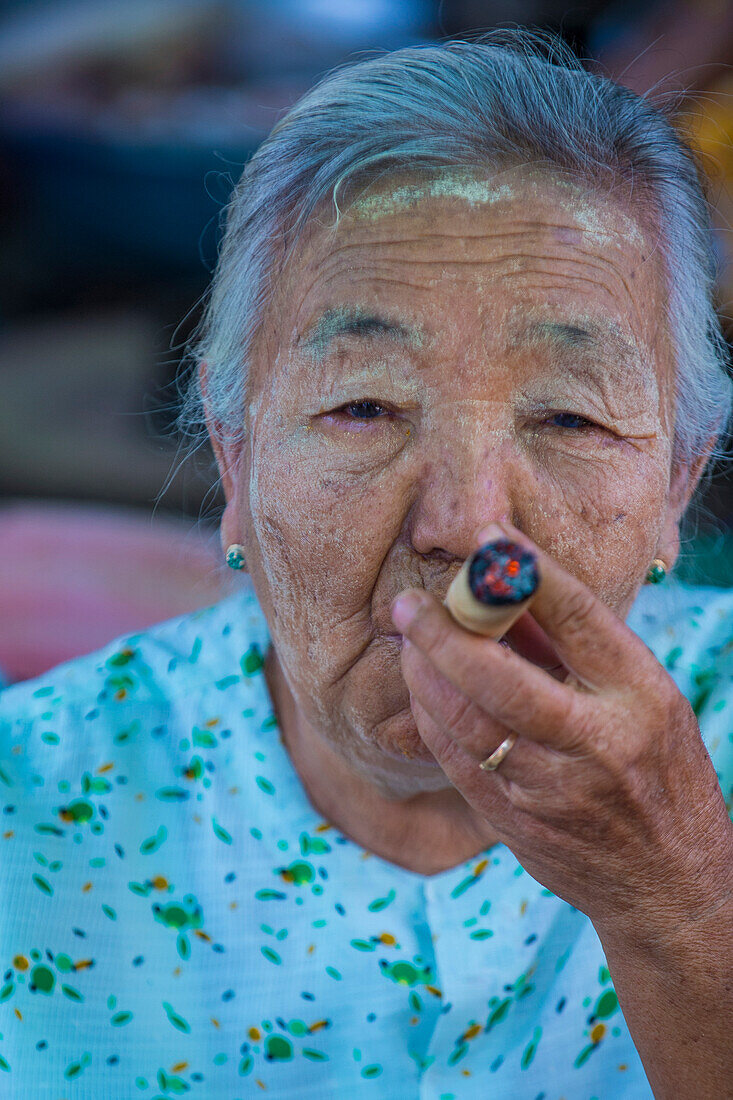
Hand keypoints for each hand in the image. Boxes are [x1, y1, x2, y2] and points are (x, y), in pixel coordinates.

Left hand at [391, 521, 732, 946]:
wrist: (668, 882)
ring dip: (424, 672)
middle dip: (444, 632)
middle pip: (500, 676)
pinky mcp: (514, 822)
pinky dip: (430, 716)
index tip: (487, 537)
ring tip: (408, 639)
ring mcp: (550, 788)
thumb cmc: (657, 770)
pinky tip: (421, 689)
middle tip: (409, 603)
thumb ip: (576, 648)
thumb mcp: (644, 697)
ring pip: (465, 720)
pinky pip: (454, 760)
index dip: (527, 572)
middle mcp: (596, 740)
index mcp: (639, 695)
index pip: (577, 618)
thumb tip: (506, 593)